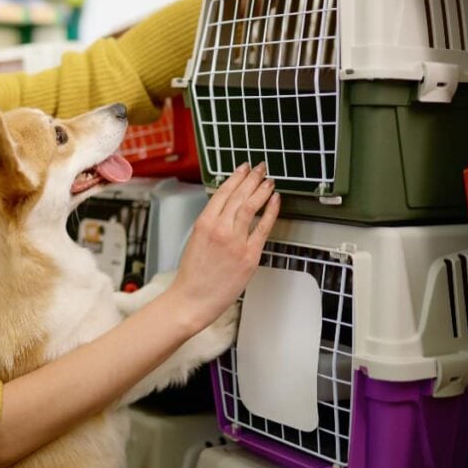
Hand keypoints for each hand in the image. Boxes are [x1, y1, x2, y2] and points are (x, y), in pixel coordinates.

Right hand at [168, 162, 279, 330]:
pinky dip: (270, 211)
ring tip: (269, 180)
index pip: (223, 192)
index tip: (244, 168)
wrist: (193, 299)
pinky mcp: (249, 256)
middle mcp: (220, 229)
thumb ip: (212, 222)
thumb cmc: (193, 274)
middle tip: (261, 168)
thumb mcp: (196, 239)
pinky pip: (263, 228)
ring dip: (262, 190)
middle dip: (252, 178)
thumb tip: (228, 208)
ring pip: (251, 207)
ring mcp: (236, 242)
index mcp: (204, 223)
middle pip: (239, 196)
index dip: (236, 177)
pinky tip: (275, 201)